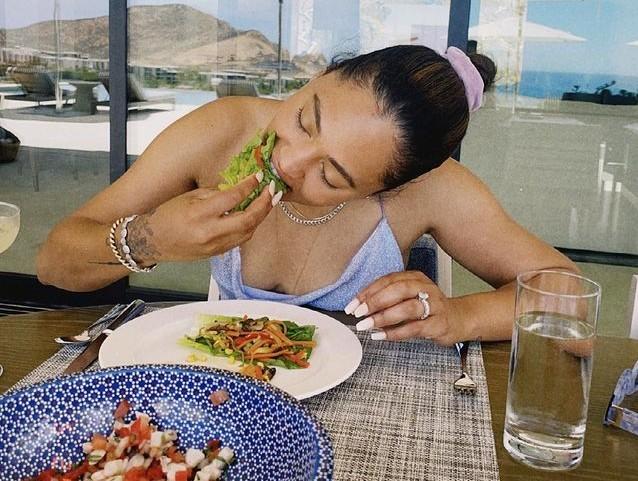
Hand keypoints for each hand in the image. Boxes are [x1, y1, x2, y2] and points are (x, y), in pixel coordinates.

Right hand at [127, 173, 275, 263]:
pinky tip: (255, 216)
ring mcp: (215, 245)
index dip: (250, 186)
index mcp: (200, 213)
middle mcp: (209, 232)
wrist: (153, 242)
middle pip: (248, 219)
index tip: (259, 177)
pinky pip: (241, 239)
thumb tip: (238, 189)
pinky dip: (251, 227)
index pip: (233, 198)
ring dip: (261, 216)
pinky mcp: (217, 253)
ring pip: (248, 231)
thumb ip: (215, 194)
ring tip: (269, 202)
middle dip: (264, 204)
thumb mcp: (189, 197)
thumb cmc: (168, 215)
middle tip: (273, 190)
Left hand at [345, 271, 459, 344]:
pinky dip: (395, 333)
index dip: (368, 292)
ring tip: (367, 325)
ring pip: (407, 308)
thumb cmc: (428, 308)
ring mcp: (435, 305)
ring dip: (384, 317)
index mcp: (415, 278)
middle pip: (398, 290)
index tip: (353, 304)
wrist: (459, 319)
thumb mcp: (409, 298)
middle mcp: (426, 288)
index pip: (388, 280)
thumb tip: (360, 306)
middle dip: (375, 301)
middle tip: (358, 313)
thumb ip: (388, 299)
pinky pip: (415, 328)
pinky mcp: (439, 324)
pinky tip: (381, 336)